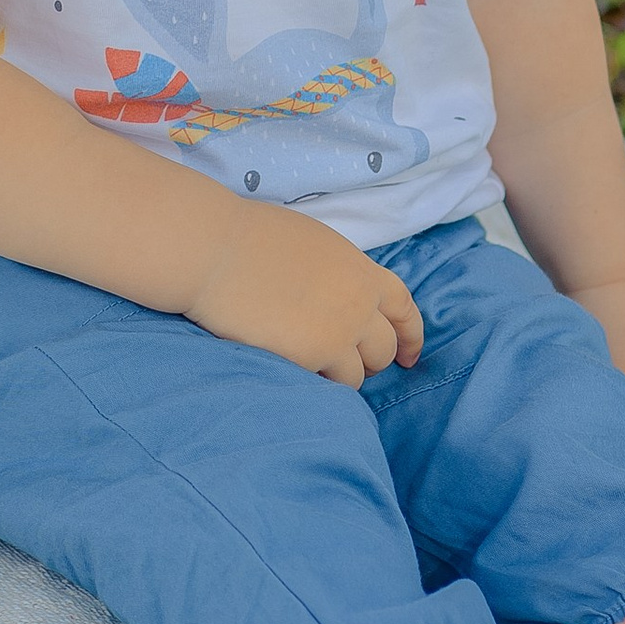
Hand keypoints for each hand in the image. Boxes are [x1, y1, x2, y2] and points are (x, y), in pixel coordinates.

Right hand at [185, 201, 423, 383]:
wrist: (213, 249)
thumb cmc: (246, 237)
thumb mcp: (310, 243)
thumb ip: (335, 273)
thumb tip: (335, 299)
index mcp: (358, 268)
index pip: (403, 306)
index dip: (411, 335)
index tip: (409, 356)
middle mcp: (358, 301)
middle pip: (384, 348)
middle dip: (370, 362)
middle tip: (345, 366)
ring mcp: (339, 331)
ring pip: (358, 374)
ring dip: (339, 376)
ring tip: (308, 368)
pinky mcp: (314, 356)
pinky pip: (328, 386)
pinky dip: (315, 384)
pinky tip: (292, 372)